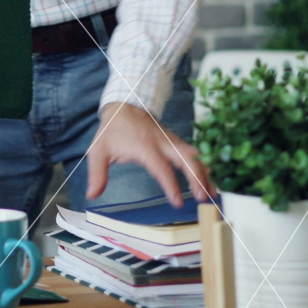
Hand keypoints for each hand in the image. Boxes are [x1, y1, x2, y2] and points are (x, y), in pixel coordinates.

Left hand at [86, 102, 214, 207]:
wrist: (124, 104)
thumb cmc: (112, 129)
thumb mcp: (98, 150)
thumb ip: (97, 173)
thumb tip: (92, 194)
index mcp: (144, 147)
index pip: (161, 168)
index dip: (170, 185)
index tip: (178, 202)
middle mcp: (162, 143)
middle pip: (187, 159)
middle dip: (198, 177)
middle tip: (204, 197)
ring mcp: (171, 141)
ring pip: (194, 155)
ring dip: (205, 173)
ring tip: (214, 193)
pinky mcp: (176, 141)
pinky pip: (194, 153)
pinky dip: (204, 166)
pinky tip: (211, 180)